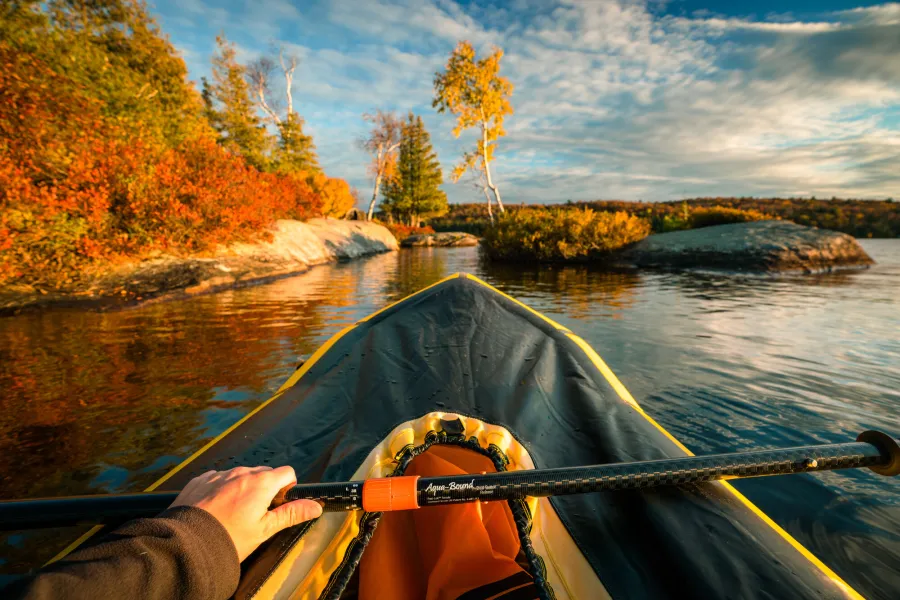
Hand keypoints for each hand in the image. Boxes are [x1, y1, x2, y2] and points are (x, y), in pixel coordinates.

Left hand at [170, 466, 321, 560]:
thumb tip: (316, 506)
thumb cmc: (228, 538)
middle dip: (265, 488)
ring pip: (240, 475)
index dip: (287, 488)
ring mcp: (219, 474)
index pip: (287, 472)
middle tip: (256, 513)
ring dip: (242, 488)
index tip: (279, 504)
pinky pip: (218, 478)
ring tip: (232, 514)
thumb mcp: (264, 530)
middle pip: (263, 473)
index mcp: (261, 483)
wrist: (187, 544)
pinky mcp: (201, 479)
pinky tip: (215, 509)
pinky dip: (221, 489)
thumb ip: (291, 514)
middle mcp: (241, 472)